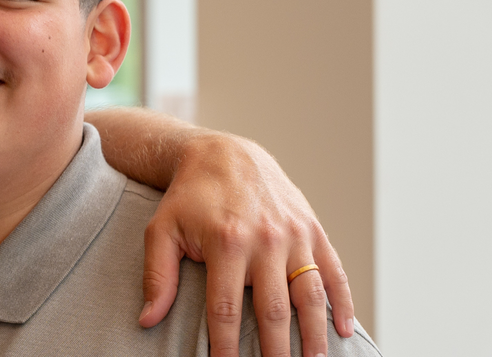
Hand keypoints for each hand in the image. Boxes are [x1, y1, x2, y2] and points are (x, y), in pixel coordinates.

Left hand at [138, 132, 353, 356]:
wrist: (225, 154)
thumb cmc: (189, 198)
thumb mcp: (162, 230)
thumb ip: (158, 276)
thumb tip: (147, 319)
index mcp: (226, 243)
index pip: (226, 310)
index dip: (226, 346)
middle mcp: (265, 239)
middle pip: (273, 310)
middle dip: (276, 351)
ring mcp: (294, 234)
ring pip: (310, 294)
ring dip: (314, 334)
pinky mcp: (312, 228)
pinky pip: (333, 270)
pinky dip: (343, 301)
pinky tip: (343, 329)